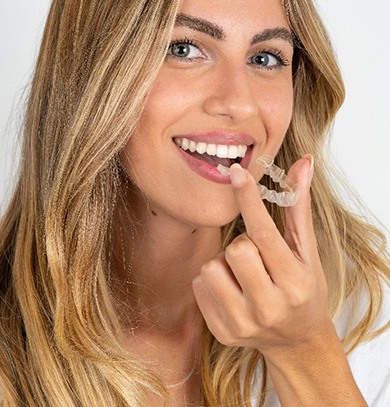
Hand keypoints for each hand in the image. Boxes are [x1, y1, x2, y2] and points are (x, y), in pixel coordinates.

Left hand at [192, 155, 332, 357]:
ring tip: (243, 276)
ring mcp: (243, 323)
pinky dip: (212, 281)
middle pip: (234, 250)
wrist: (296, 342)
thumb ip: (298, 208)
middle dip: (241, 245)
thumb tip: (302, 164)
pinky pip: (199, 285)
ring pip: (211, 267)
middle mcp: (269, 307)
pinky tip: (232, 290)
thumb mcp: (307, 253)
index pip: (264, 234)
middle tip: (256, 257)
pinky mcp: (222, 331)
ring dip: (223, 264)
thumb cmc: (304, 290)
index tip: (236, 172)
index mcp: (294, 284)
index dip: (248, 199)